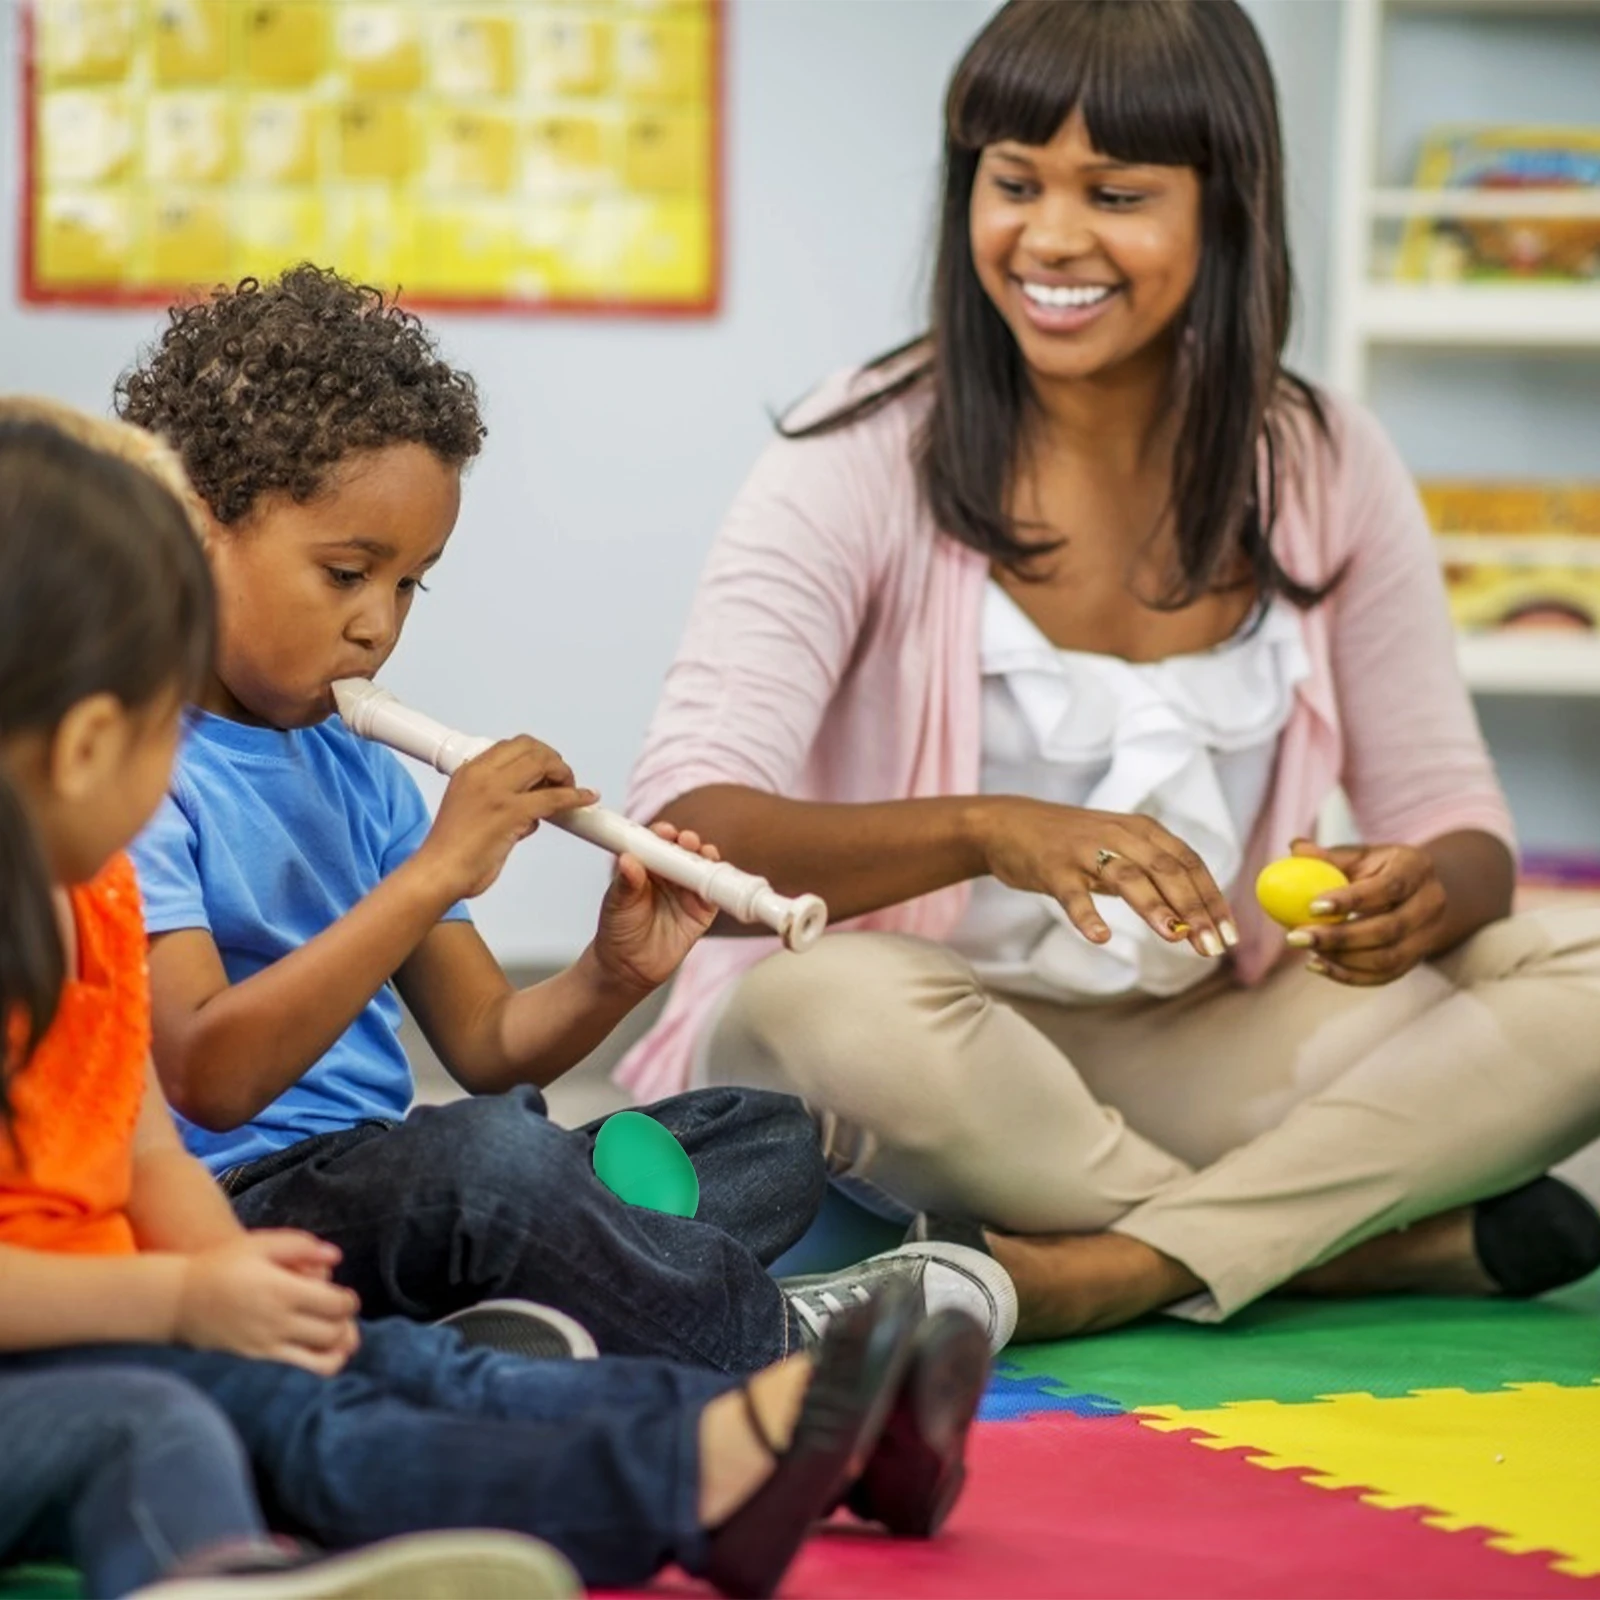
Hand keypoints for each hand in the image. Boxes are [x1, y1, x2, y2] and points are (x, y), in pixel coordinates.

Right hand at [175, 1231, 361, 1375]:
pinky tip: (326, 1351)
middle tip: (340, 1311)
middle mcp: (280, 1322)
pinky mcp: (259, 1359)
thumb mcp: (261, 1243)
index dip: (349, 1300)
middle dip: (346, 1321)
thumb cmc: (223, 1265)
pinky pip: (304, 1369)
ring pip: (325, 1355)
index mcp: (283, 1290)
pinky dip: (325, 1363)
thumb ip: (301, 1246)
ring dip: (341, 1344)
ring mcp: (269, 1345)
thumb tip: (335, 1258)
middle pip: (335, 1331)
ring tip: (339, 1332)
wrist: (179, 1299)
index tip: (345, 1295)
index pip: (336, 1305)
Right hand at [416, 737, 597, 899]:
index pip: (511, 746)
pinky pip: (554, 798)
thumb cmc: (451, 850)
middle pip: (531, 748)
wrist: (438, 872)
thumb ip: (499, 800)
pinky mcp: (511, 813)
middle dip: (552, 760)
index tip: (545, 770)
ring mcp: (497, 792)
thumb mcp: (469, 809)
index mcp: (469, 771)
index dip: (536, 754)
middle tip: (561, 779)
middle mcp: (482, 775)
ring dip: (563, 774)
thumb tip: (530, 806)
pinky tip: (586, 798)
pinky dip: (575, 797)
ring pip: (543, 764)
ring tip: (570, 789)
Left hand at [590, 823, 719, 991]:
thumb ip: (626, 883)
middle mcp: (668, 876)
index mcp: (645, 867)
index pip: (657, 842)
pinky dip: (721, 884)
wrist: (628, 969)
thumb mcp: (616, 905)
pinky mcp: (702, 911)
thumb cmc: (617, 932)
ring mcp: (686, 892)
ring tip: (703, 854)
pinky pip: (715, 894)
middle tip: (687, 841)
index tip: (665, 832)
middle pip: (684, 851)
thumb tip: (627, 860)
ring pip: (702, 868)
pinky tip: (719, 877)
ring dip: (706, 858)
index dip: (663, 834)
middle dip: (688, 842)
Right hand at [978, 798, 1236, 957]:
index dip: (1213, 900)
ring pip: (1128, 877)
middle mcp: (1120, 835)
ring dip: (1154, 907)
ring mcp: (1085, 849)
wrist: (1008, 824)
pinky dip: (1087, 914)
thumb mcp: (1120, 850)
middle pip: (1168, 871)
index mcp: (1143, 831)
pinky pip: (1073, 894)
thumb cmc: (1071, 842)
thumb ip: (1153, 876)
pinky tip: (1100, 936)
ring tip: (1174, 936)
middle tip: (1211, 947)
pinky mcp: (1053, 867)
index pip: (1190, 864)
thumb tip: (1194, 916)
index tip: (1230, 935)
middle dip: (1195, 910)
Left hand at [1282, 839, 1446, 986]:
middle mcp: (1430, 903)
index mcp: (1417, 868)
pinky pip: (1384, 976)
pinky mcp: (1417, 959)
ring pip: (1388, 958)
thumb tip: (1295, 848)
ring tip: (1306, 948)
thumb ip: (1328, 856)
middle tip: (1296, 937)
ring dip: (1341, 959)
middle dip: (1339, 937)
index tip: (1312, 907)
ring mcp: (1428, 935)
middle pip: (1389, 929)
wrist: (1418, 891)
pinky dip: (1348, 975)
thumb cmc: (1378, 869)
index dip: (1351, 900)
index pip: (1388, 887)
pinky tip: (1317, 964)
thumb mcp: (1360, 855)